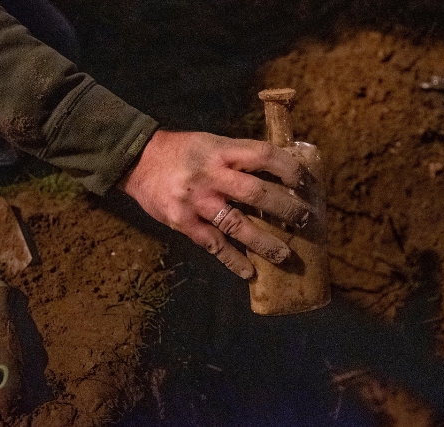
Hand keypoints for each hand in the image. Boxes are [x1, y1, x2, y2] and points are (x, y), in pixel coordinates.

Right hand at [118, 130, 310, 278]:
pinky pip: (213, 245)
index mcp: (221, 151)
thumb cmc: (181, 150)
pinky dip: (232, 260)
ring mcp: (197, 202)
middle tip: (305, 220)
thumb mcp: (211, 142)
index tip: (307, 183)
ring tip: (284, 255)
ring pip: (237, 225)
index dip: (289, 168)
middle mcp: (211, 175)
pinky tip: (249, 271)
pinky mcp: (182, 222)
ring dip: (264, 242)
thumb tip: (277, 171)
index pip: (264, 155)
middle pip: (256, 193)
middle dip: (285, 208)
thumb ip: (239, 156)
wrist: (137, 160)